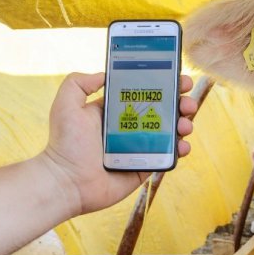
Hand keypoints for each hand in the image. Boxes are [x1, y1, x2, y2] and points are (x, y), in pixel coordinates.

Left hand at [40, 72, 196, 215]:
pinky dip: (181, 148)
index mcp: (117, 110)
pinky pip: (169, 155)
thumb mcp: (67, 103)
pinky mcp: (146, 165)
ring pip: (171, 131)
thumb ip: (79, 82)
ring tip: (185, 124)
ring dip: (185, 124)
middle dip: (181, 103)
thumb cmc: (65, 142)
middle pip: (165, 110)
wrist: (67, 181)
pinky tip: (183, 145)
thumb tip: (104, 73)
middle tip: (187, 102)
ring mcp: (141, 146)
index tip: (179, 79)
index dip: (165, 84)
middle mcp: (131, 126)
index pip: (146, 92)